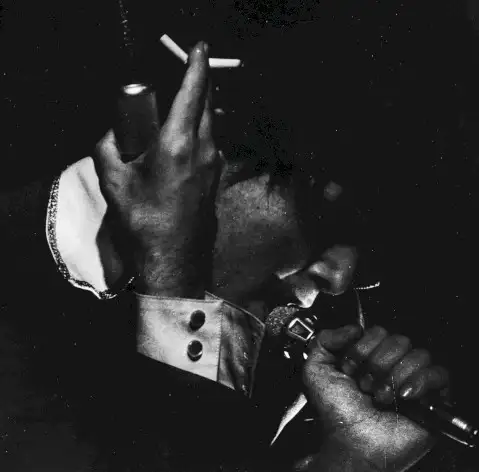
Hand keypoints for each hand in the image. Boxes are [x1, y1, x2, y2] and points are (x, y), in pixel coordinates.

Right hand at [94, 42, 220, 296]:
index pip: (193, 91)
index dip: (197, 65)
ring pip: (208, 127)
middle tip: (175, 87)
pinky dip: (195, 139)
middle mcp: (204, 149)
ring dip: (193, 117)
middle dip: (194, 88)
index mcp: (178, 143)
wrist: (176, 261)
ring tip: (169, 129)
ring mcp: (215, 166)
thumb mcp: (114, 183)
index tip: (199, 49)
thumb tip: (113, 136)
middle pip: (205, 105)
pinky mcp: (216, 180)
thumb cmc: (144, 223)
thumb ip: (108, 149)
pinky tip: (176, 156)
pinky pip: (207, 147)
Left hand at [301, 325, 448, 471]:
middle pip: (399, 339)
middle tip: (365, 386)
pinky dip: (420, 382)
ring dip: (394, 377)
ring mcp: (414, 381)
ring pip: (419, 354)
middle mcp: (393, 365)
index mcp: (370, 356)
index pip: (378, 331)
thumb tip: (353, 328)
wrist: (351, 443)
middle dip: (376, 364)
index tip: (350, 369)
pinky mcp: (433, 399)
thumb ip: (324, 339)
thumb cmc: (336, 412)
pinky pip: (440, 373)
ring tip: (381, 397)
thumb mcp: (316, 370)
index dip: (362, 349)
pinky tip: (403, 397)